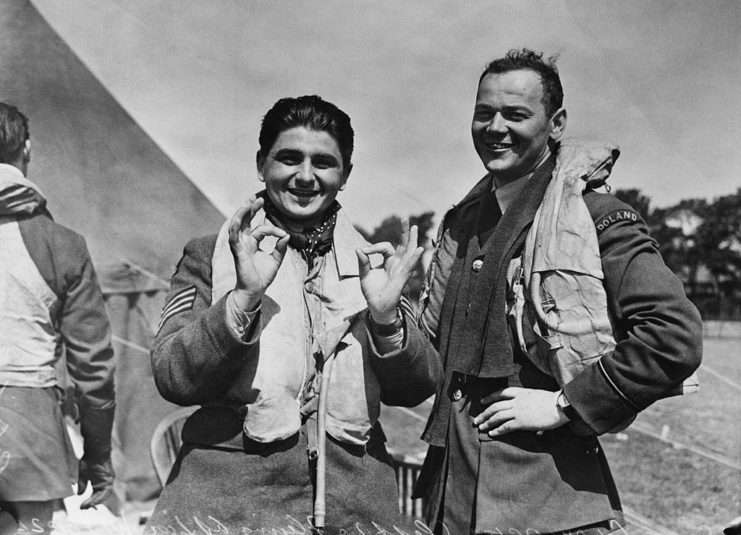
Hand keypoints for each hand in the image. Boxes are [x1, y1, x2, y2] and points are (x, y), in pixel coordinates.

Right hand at [77, 456, 113, 509]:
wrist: (95, 452)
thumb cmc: (89, 461)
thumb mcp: (83, 476)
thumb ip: (82, 485)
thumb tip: (79, 495)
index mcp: (98, 482)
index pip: (95, 495)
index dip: (89, 501)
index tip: (82, 507)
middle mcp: (104, 483)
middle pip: (99, 496)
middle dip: (91, 503)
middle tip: (82, 508)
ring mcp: (108, 481)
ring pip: (103, 495)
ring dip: (95, 502)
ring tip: (87, 507)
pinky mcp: (110, 479)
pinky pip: (106, 491)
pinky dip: (100, 497)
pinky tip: (93, 502)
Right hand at [228, 196, 289, 310]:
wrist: (255, 291)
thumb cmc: (262, 277)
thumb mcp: (276, 260)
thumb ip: (281, 248)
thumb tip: (287, 235)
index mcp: (252, 243)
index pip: (260, 229)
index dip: (272, 228)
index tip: (283, 234)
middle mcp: (244, 242)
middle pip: (245, 221)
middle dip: (250, 208)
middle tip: (258, 198)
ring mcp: (239, 245)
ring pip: (238, 224)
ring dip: (243, 212)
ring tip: (250, 202)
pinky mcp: (237, 251)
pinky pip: (234, 236)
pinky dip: (236, 226)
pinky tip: (239, 217)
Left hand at [356, 221, 423, 323]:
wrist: (376, 307)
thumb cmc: (372, 292)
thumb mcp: (364, 275)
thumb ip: (363, 262)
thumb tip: (358, 249)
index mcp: (388, 261)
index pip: (385, 247)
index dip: (374, 247)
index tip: (363, 252)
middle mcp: (397, 264)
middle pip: (404, 245)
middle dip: (404, 232)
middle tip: (404, 218)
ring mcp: (401, 270)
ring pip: (409, 252)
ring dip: (412, 240)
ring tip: (414, 227)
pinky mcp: (402, 278)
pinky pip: (409, 266)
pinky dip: (414, 258)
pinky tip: (420, 249)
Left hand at [472, 387, 568, 436]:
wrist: (560, 405)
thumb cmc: (553, 402)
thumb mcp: (537, 396)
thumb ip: (530, 404)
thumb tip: (531, 419)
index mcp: (520, 392)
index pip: (500, 392)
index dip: (489, 397)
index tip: (482, 401)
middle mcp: (516, 400)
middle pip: (495, 406)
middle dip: (484, 413)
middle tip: (477, 419)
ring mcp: (518, 411)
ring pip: (497, 416)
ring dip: (487, 422)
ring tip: (481, 427)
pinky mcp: (521, 422)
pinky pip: (505, 426)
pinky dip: (497, 430)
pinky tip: (491, 433)